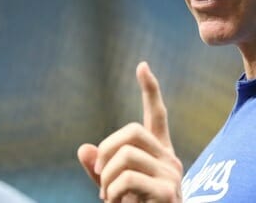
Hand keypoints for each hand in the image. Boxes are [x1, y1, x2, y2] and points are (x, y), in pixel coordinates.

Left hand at [77, 61, 183, 201]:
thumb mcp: (113, 192)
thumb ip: (100, 171)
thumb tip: (83, 149)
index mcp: (158, 155)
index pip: (157, 116)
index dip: (150, 90)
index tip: (142, 66)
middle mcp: (169, 160)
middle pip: (132, 131)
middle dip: (107, 150)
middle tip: (100, 177)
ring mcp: (172, 175)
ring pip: (126, 155)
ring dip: (106, 178)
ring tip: (110, 197)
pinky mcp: (169, 192)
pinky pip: (128, 179)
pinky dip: (113, 193)